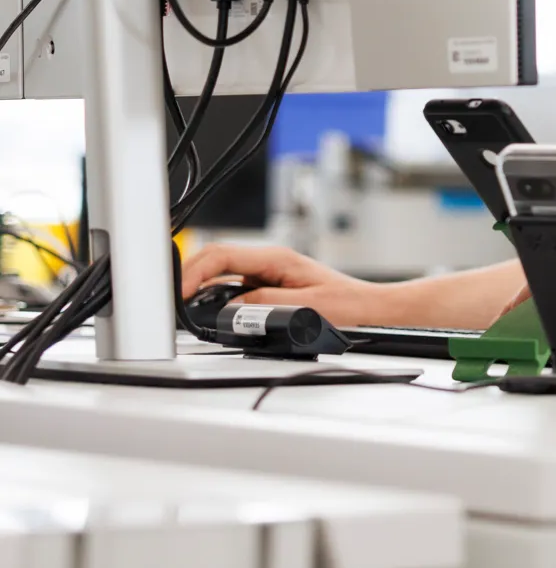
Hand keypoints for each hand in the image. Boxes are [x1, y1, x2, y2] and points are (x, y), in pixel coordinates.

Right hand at [177, 243, 392, 326]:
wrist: (371, 309)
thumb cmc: (349, 304)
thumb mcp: (306, 307)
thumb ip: (266, 306)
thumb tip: (232, 309)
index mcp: (276, 258)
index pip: (223, 255)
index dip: (195, 272)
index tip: (181, 292)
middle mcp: (269, 262)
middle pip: (215, 261)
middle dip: (190, 278)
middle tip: (172, 302)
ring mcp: (267, 273)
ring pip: (221, 275)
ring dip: (201, 288)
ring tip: (183, 308)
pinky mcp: (268, 287)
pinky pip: (232, 288)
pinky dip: (216, 298)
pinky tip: (207, 312)